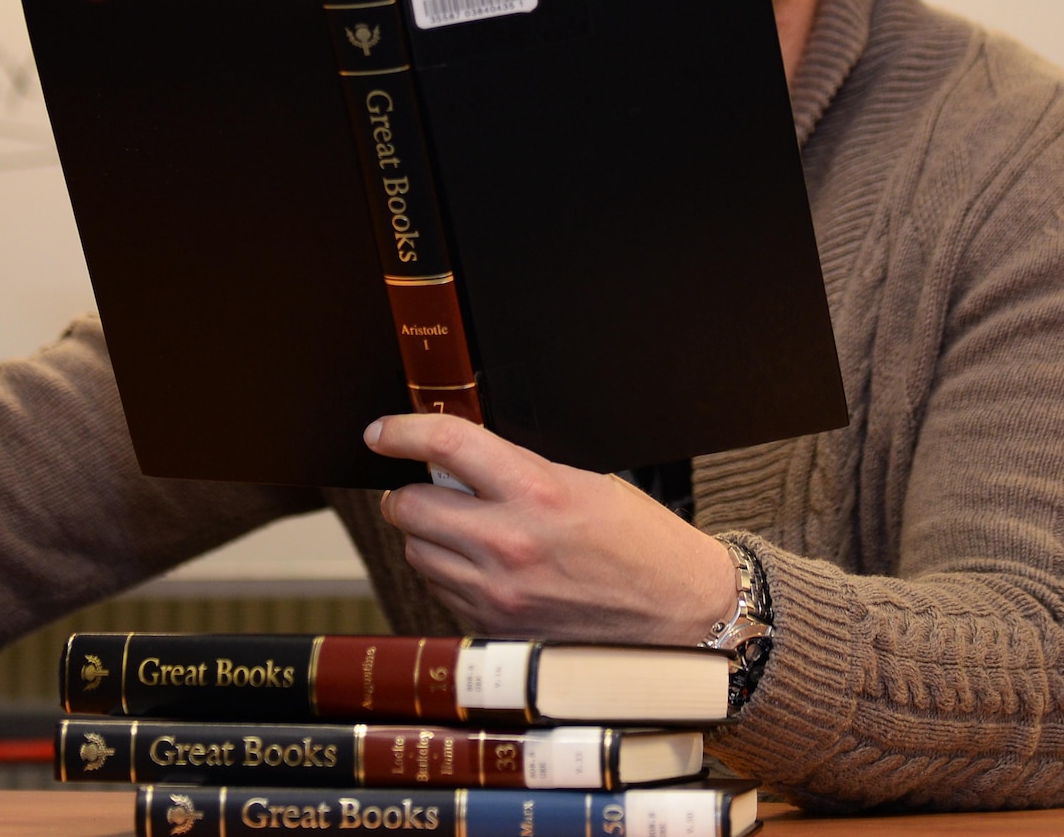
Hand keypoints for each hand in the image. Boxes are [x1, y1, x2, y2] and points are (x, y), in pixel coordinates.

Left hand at [366, 413, 736, 644]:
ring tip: (467, 532)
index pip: (444, 445)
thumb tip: (454, 462)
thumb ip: (515, 472)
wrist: (682, 616)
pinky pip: (442, 592)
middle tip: (430, 489)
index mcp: (536, 492)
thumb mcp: (582, 485)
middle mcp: (507, 544)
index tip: (381, 433)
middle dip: (411, 492)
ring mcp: (497, 594)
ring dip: (428, 536)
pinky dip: (450, 575)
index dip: (400, 432)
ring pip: (417, 552)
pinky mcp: (496, 631)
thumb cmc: (641, 544)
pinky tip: (487, 570)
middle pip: (408, 506)